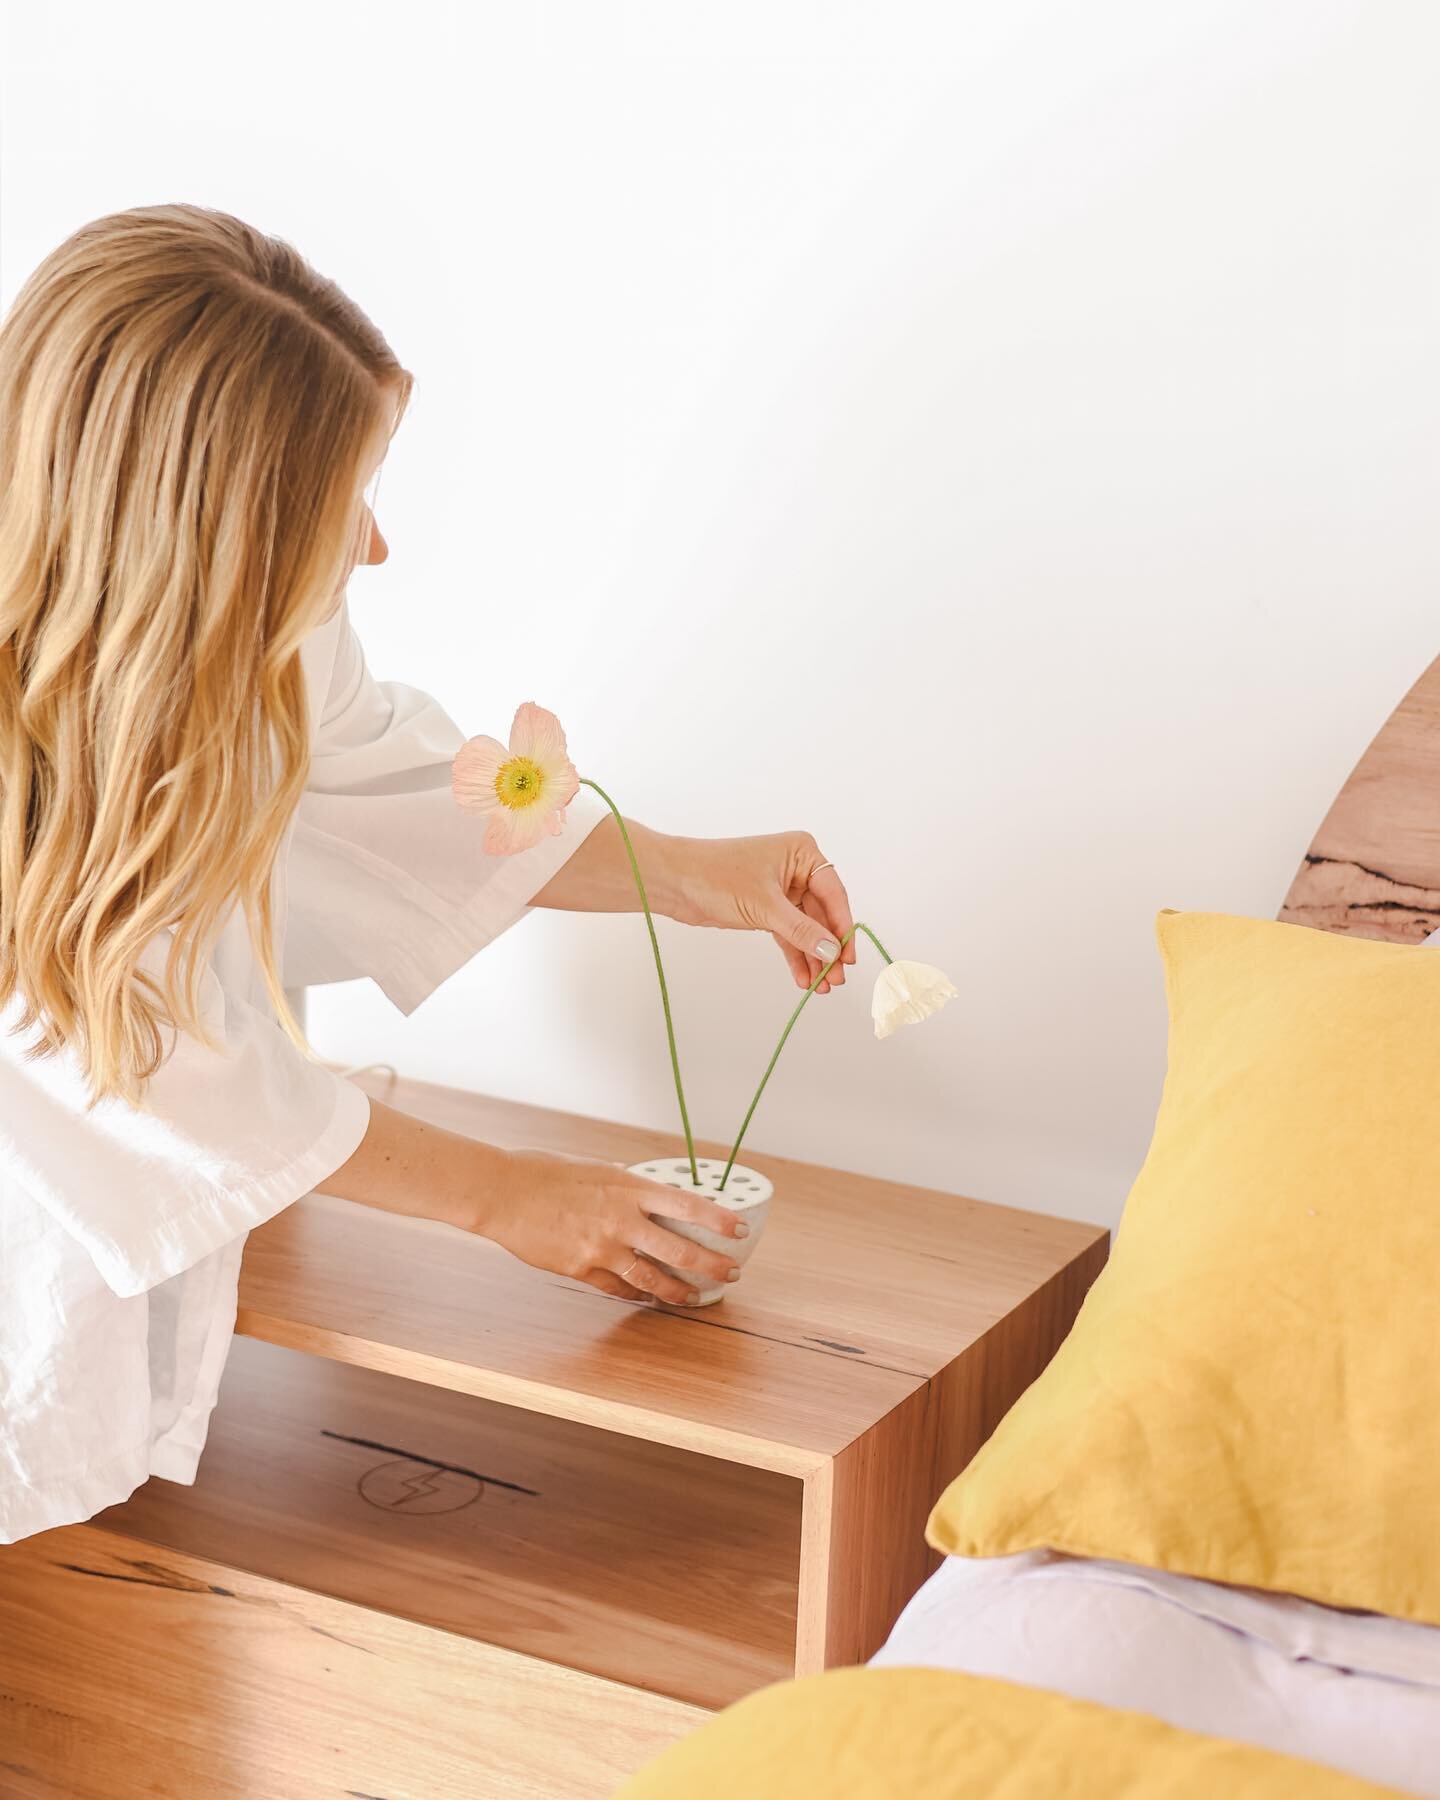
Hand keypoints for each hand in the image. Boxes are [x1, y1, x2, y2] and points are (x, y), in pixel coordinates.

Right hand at [479, 1146, 746, 1304]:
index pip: (687, 1205)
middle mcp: (621, 1219)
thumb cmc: (544, 1172)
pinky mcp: (581, 1269)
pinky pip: (618, 1288)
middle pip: (680, 1250)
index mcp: (628, 1186)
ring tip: (696, 1296)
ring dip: (679, 1290)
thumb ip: (621, 1182)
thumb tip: (641, 1189)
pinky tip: (649, 1297)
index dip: (718, 1220)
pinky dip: (637, 1293)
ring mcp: (602, 1248)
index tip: (739, 1230)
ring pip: (653, 1277)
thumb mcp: (593, 1167)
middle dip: (712, 1264)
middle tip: (732, 1272)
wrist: (503, 1194)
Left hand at [666, 831, 858, 994]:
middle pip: (822, 914)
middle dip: (827, 948)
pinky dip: (795, 954)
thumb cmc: (715, 876)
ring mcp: (781, 889)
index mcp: (802, 852)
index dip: (842, 927)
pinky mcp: (765, 907)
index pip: (833, 894)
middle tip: (835, 978)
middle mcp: (796, 868)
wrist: (673, 881)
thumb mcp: (765, 906)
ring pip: (805, 927)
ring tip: (821, 986)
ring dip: (813, 955)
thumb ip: (802, 930)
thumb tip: (832, 951)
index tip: (847, 957)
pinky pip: (788, 933)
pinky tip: (803, 977)